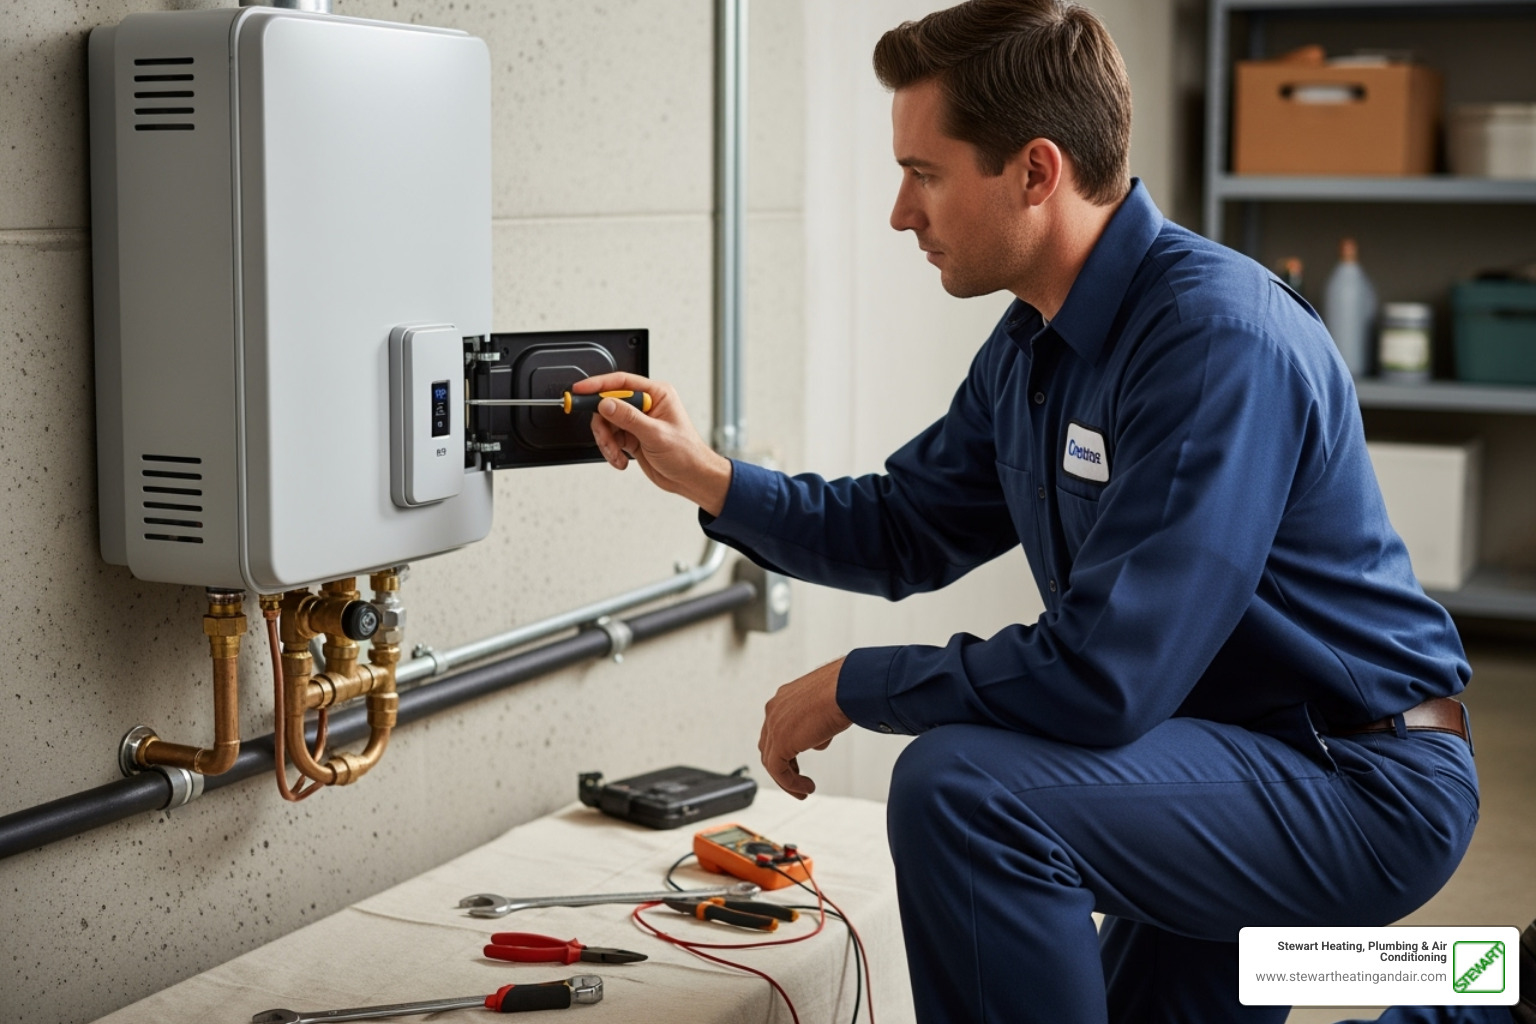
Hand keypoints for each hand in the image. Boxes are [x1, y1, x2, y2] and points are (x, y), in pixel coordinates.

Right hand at [574, 372, 732, 515]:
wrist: (692, 478)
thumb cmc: (687, 453)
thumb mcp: (656, 434)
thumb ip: (629, 418)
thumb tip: (606, 404)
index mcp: (656, 394)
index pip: (621, 383)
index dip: (598, 385)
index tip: (580, 390)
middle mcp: (645, 405)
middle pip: (608, 404)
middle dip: (603, 424)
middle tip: (604, 438)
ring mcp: (637, 422)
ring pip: (606, 424)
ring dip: (607, 442)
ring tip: (617, 454)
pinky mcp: (632, 437)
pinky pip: (611, 439)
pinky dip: (611, 452)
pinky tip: (621, 460)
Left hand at [758, 658, 852, 798]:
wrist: (847, 688)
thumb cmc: (845, 690)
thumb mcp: (828, 708)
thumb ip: (817, 725)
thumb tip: (818, 742)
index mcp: (784, 698)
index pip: (776, 730)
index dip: (787, 751)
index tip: (798, 766)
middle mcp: (775, 709)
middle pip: (770, 746)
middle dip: (784, 766)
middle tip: (798, 781)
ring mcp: (774, 724)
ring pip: (771, 761)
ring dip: (787, 779)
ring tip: (804, 790)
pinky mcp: (780, 741)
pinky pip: (778, 770)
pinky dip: (790, 783)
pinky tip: (806, 788)